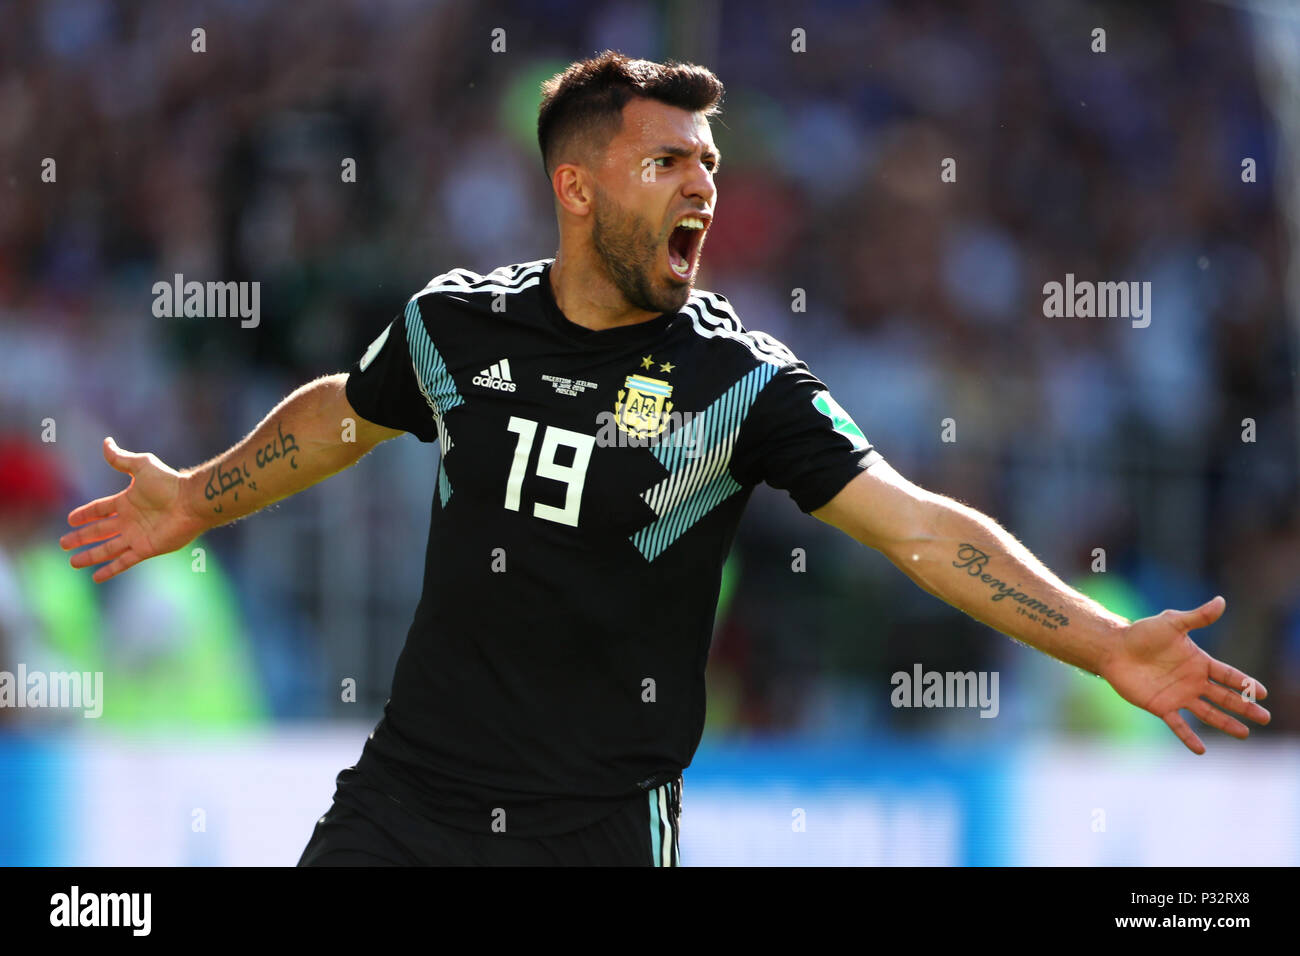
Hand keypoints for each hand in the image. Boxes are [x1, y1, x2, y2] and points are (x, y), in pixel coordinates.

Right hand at [60, 437, 206, 582]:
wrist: (191, 502)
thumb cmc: (169, 483)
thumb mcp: (142, 466)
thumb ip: (121, 459)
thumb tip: (106, 442)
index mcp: (127, 502)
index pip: (100, 509)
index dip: (85, 514)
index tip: (70, 519)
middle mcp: (129, 521)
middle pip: (99, 531)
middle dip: (81, 537)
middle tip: (63, 543)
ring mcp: (137, 536)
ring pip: (107, 549)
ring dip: (90, 556)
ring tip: (73, 562)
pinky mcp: (146, 549)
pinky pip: (124, 561)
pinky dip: (110, 570)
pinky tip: (97, 576)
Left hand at [1099, 596, 1269, 753]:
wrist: (1114, 648)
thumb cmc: (1142, 633)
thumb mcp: (1172, 623)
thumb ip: (1197, 617)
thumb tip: (1221, 601)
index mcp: (1199, 662)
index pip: (1228, 675)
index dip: (1245, 683)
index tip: (1262, 693)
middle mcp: (1192, 681)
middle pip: (1224, 697)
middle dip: (1244, 707)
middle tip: (1265, 718)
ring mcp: (1178, 695)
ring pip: (1208, 713)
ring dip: (1226, 723)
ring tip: (1245, 734)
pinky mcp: (1161, 707)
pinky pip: (1178, 725)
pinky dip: (1189, 737)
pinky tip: (1201, 750)